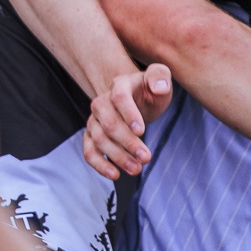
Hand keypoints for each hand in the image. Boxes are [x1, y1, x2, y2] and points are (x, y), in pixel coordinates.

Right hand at [82, 65, 174, 179]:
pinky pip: (89, 151)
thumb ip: (161, 76)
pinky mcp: (92, 135)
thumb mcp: (161, 78)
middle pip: (108, 123)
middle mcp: (102, 102)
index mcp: (120, 85)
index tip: (142, 131)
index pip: (120, 97)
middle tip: (146, 157)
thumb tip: (159, 88)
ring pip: (99, 139)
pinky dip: (99, 164)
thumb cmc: (150, 91)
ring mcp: (95, 120)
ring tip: (137, 169)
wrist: (138, 100)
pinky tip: (115, 175)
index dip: (129, 114)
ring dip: (117, 156)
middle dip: (127, 142)